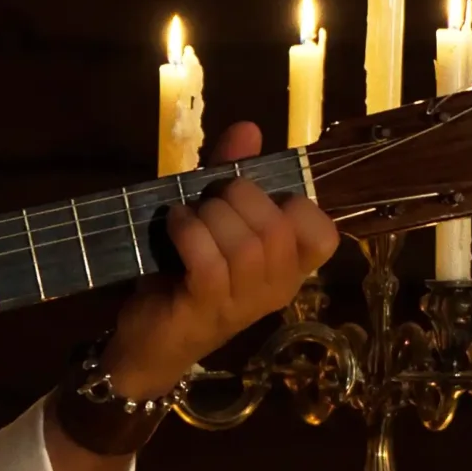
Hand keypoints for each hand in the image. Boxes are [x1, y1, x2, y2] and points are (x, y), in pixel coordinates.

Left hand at [105, 121, 340, 394]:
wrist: (148, 341)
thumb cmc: (187, 279)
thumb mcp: (215, 221)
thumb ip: (233, 176)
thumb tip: (248, 129)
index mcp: (289, 269)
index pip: (324, 234)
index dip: (294, 205)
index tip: (258, 198)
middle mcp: (276, 288)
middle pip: (278, 227)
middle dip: (240, 197)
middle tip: (209, 198)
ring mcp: (242, 303)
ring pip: (246, 244)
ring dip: (212, 215)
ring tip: (189, 215)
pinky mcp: (205, 308)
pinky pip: (210, 261)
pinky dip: (190, 232)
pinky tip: (175, 223)